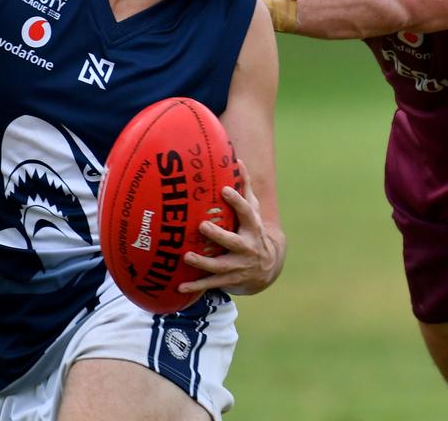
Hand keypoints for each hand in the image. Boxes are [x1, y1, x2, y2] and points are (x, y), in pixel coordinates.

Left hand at [178, 179, 283, 295]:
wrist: (267, 268)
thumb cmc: (253, 231)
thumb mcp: (253, 211)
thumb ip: (245, 188)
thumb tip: (237, 159)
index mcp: (253, 228)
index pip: (247, 213)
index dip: (238, 201)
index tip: (225, 190)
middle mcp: (247, 248)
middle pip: (233, 242)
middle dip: (218, 235)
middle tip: (203, 225)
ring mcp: (239, 266)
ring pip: (220, 266)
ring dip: (203, 263)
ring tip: (187, 256)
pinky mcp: (230, 280)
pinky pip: (212, 284)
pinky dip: (196, 286)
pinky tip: (180, 287)